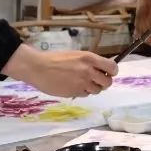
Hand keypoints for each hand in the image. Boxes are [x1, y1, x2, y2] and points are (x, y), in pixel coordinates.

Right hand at [1, 44, 117, 97]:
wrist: (38, 67)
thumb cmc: (56, 59)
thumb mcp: (77, 55)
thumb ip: (90, 62)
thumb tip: (103, 69)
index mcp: (89, 58)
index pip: (112, 67)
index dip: (112, 72)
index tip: (109, 73)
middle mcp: (88, 71)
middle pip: (108, 82)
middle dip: (104, 82)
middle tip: (96, 80)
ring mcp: (82, 83)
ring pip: (97, 90)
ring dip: (92, 88)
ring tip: (82, 82)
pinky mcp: (74, 92)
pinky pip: (85, 94)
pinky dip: (82, 92)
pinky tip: (73, 86)